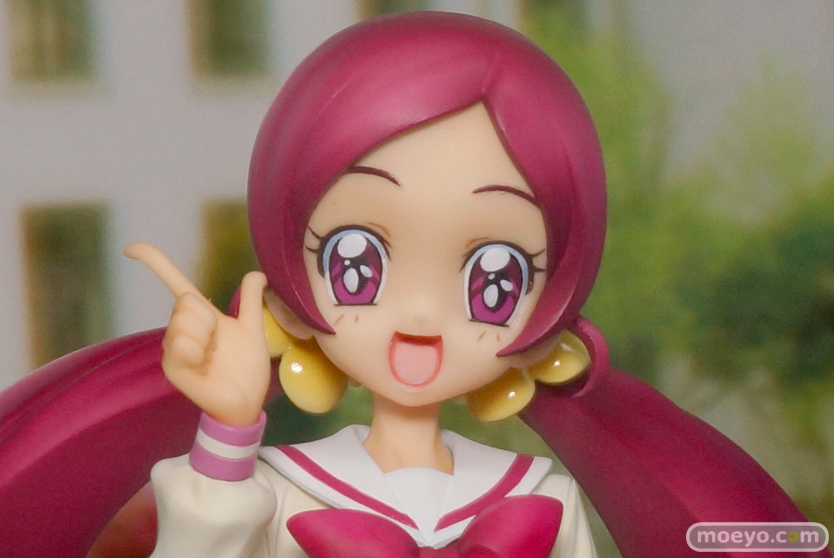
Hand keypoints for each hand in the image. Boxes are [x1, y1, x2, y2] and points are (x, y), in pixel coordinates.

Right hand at [125, 242, 269, 425]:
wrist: (247, 401)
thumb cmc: (247, 367)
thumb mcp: (252, 328)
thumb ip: (250, 300)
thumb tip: (258, 273)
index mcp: (199, 315)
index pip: (173, 282)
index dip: (155, 262)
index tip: (131, 248)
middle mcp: (181, 328)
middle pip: (187, 301)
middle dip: (210, 319)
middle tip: (219, 343)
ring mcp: (173, 347)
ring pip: (184, 322)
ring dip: (207, 339)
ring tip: (212, 357)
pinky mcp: (171, 366)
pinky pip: (182, 345)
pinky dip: (198, 353)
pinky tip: (204, 367)